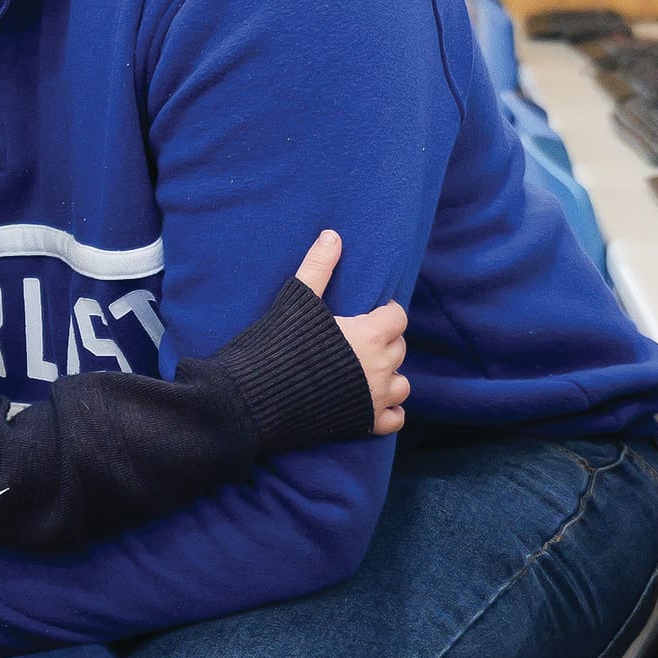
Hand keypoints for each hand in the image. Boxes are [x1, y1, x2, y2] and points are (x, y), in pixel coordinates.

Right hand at [296, 229, 409, 435]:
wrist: (255, 397)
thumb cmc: (277, 345)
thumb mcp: (297, 299)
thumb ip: (319, 267)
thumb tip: (333, 235)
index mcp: (369, 336)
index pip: (397, 318)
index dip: (385, 312)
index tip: (368, 311)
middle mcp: (380, 368)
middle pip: (399, 348)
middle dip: (385, 340)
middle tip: (360, 337)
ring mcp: (374, 398)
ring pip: (402, 384)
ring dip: (390, 374)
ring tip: (368, 368)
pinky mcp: (364, 423)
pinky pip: (394, 418)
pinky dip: (389, 410)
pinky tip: (371, 400)